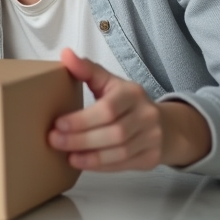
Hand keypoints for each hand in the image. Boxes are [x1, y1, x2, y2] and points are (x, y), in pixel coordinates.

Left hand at [51, 48, 209, 171]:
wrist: (164, 125)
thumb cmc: (125, 102)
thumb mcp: (108, 82)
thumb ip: (86, 69)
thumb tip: (65, 54)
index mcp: (132, 93)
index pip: (107, 109)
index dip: (82, 120)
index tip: (58, 124)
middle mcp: (147, 115)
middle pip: (114, 133)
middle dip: (81, 139)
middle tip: (55, 141)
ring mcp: (153, 138)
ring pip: (119, 152)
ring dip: (90, 156)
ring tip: (67, 155)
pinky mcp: (152, 157)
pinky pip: (124, 165)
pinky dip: (101, 166)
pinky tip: (82, 162)